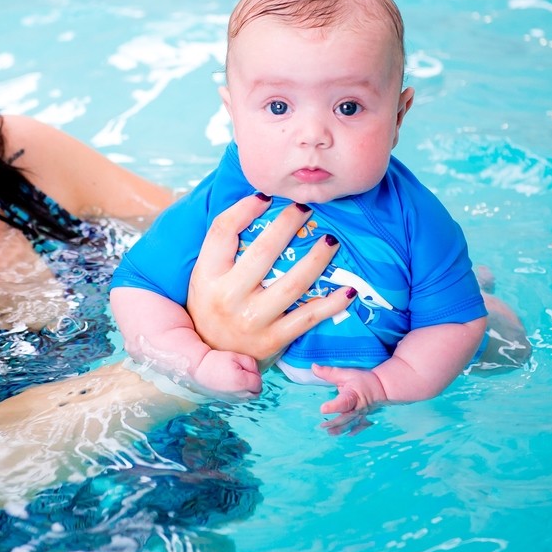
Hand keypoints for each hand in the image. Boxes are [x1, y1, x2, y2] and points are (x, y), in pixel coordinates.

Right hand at [187, 194, 353, 362]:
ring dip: (317, 258)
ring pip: (292, 282)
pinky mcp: (273, 340)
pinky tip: (348, 289)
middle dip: (288, 224)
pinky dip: (331, 304)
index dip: (244, 208)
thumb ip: (223, 247)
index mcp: (206, 276)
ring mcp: (252, 320)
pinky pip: (308, 317)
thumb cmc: (212, 306)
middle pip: (263, 252)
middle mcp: (227, 297)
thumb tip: (255, 202)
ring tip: (330, 240)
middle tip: (306, 207)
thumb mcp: (204, 276)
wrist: (212, 356)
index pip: (223, 232)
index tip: (266, 195)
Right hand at [191, 349, 262, 398]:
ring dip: (249, 390)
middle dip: (255, 384)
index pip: (258, 382)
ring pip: (249, 398)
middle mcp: (238, 394)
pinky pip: (241, 400)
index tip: (247, 368)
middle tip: (246, 374)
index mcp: (242, 382)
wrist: (198, 370)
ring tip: (240, 379)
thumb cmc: (216, 360)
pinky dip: (242, 394)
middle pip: (256, 393)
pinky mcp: (227, 401)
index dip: (255, 374)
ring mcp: (232, 399)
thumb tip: (257, 373)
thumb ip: (251, 364)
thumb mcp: (235, 356)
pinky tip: (234, 385)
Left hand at [313, 364, 386, 435]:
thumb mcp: (346, 373)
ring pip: (351, 424)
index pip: (343, 402)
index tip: (323, 409)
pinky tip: (347, 435)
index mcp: (352, 395)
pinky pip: (360, 427)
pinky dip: (354, 431)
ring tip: (329, 433)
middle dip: (334, 423)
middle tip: (322, 426)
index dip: (333, 406)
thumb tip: (314, 367)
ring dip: (341, 429)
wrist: (382, 387)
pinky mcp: (365, 418)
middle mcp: (358, 407)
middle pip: (346, 417)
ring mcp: (362, 415)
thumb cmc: (363, 380)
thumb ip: (329, 372)